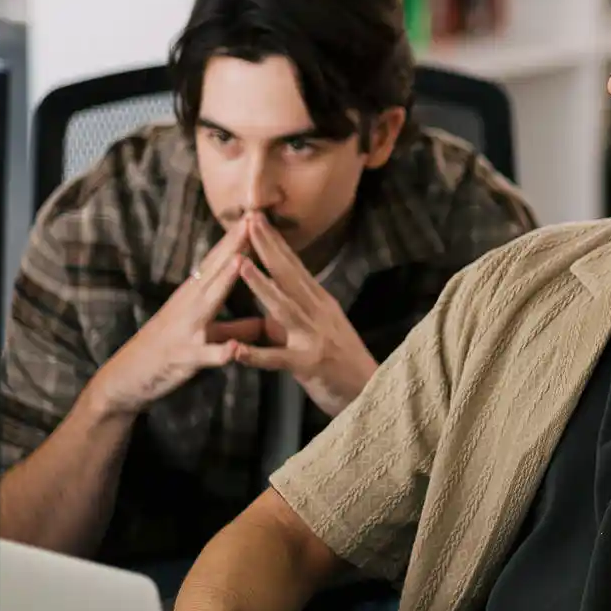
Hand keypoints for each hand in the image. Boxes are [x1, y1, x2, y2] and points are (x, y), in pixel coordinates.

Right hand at [88, 223, 261, 417]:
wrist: (124, 380)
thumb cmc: (167, 353)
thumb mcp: (204, 335)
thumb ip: (234, 327)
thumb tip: (264, 320)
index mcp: (194, 298)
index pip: (218, 263)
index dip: (237, 241)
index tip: (257, 216)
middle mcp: (188, 307)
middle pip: (214, 271)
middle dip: (234, 246)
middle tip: (254, 219)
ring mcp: (184, 330)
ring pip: (208, 303)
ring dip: (225, 282)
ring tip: (242, 261)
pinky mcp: (182, 358)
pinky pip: (203, 355)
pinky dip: (219, 352)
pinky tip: (234, 350)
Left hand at [230, 215, 379, 417]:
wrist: (375, 392)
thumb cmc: (344, 363)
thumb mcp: (321, 330)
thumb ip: (294, 316)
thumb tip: (269, 302)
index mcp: (320, 303)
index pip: (294, 266)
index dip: (275, 242)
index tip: (257, 218)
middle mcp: (319, 313)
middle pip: (290, 275)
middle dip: (268, 247)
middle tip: (249, 220)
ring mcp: (315, 338)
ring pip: (284, 307)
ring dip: (261, 286)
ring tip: (240, 265)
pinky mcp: (309, 366)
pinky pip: (278, 360)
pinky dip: (256, 356)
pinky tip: (235, 351)